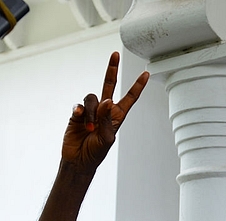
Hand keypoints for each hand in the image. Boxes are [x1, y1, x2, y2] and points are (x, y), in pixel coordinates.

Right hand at [62, 52, 148, 173]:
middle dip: (112, 69)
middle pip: (109, 84)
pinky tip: (78, 119)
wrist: (78, 160)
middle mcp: (105, 110)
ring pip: (92, 97)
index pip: (130, 97)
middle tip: (115, 53)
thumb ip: (107, 119)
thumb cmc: (96, 152)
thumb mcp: (107, 138)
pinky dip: (79, 111)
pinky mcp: (77, 113)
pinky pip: (79, 105)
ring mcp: (91, 110)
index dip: (137, 86)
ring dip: (91, 112)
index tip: (146, 73)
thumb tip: (106, 100)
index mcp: (117, 115)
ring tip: (89, 127)